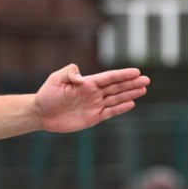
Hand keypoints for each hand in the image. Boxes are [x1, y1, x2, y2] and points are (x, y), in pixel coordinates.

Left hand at [35, 64, 149, 132]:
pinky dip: (120, 108)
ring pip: (116, 98)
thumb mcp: (55, 80)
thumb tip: (82, 79)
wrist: (41, 113)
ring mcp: (94, 105)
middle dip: (131, 83)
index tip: (136, 71)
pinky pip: (110, 112)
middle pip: (116, 87)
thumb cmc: (46, 95)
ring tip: (143, 89)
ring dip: (129, 94)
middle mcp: (93, 93)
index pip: (108, 77)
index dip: (122, 75)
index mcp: (86, 83)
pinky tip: (131, 103)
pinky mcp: (93, 117)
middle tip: (146, 80)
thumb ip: (69, 73)